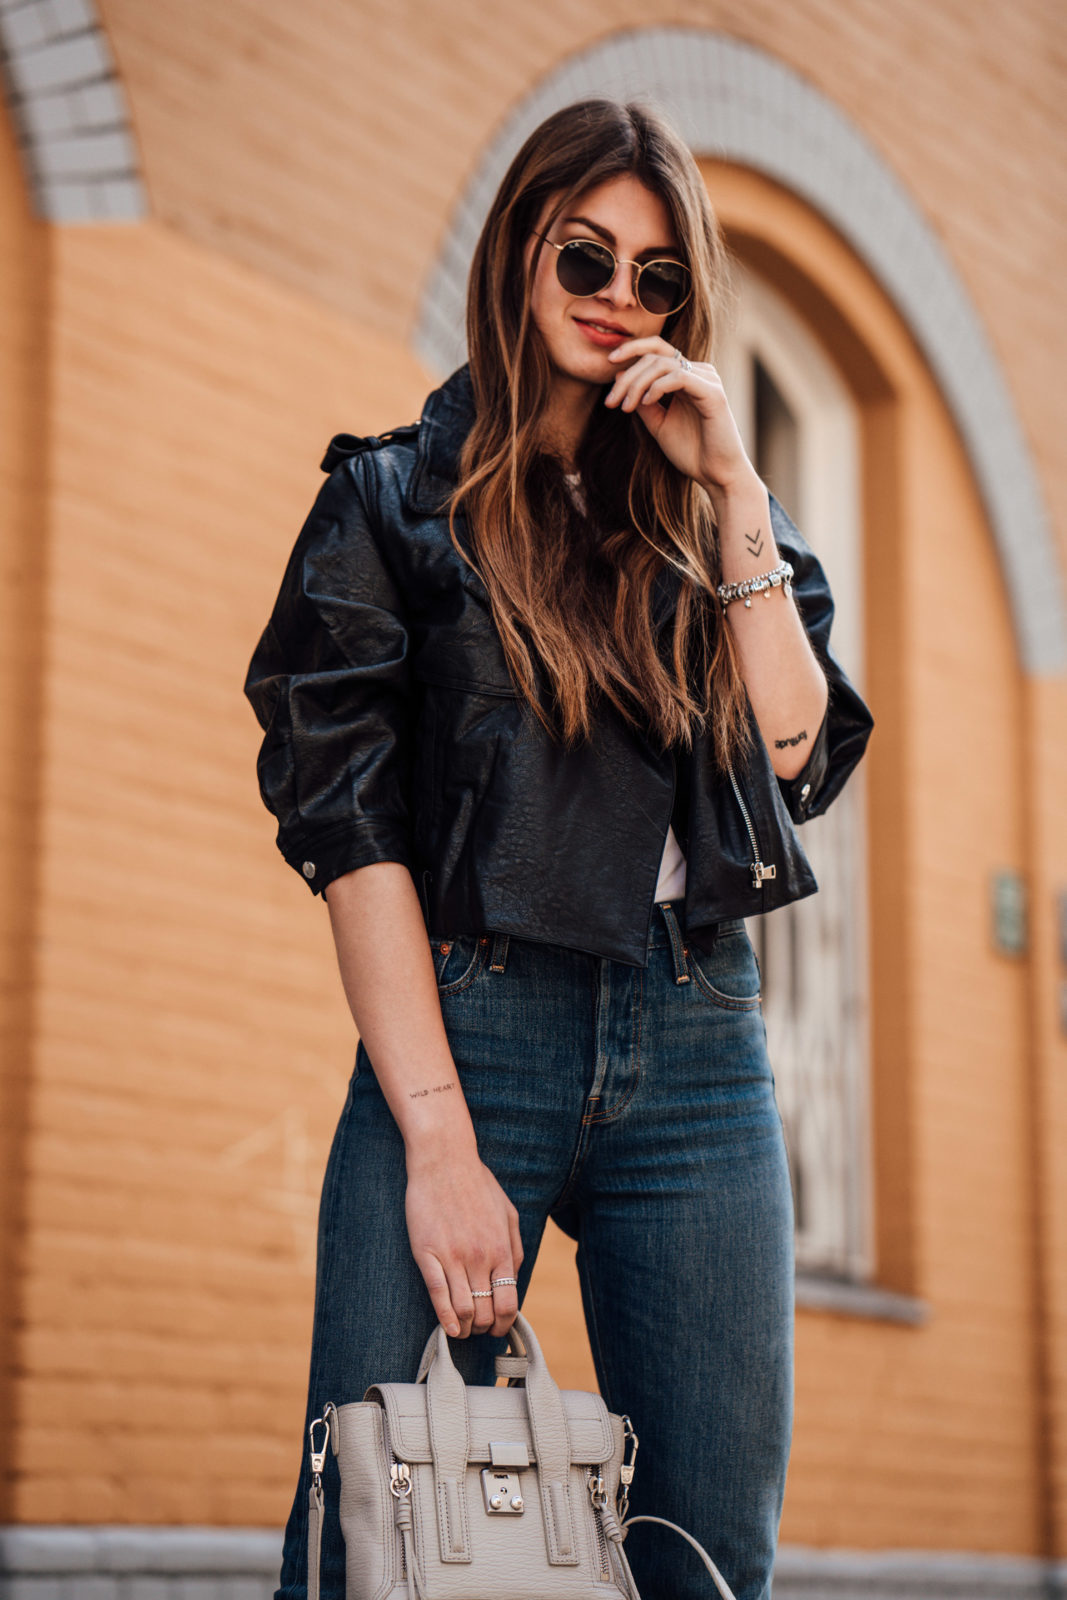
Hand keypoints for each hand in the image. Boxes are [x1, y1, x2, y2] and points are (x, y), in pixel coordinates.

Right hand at [405, 1144, 523, 1339]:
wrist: (444, 1160)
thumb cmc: (477, 1184)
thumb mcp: (508, 1213)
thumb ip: (515, 1247)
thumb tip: (515, 1278)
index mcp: (502, 1249)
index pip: (508, 1303)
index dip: (503, 1324)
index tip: (497, 1328)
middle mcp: (480, 1257)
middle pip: (486, 1312)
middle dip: (483, 1329)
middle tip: (478, 1329)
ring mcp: (453, 1256)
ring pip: (463, 1310)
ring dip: (464, 1328)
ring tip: (461, 1328)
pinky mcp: (428, 1253)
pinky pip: (438, 1295)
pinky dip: (444, 1319)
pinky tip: (447, 1327)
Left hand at [604, 336, 754, 494]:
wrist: (716, 474)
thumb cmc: (691, 451)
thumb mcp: (658, 423)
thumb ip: (642, 401)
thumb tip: (620, 375)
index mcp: (687, 376)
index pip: (657, 349)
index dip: (632, 349)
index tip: (608, 362)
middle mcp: (699, 372)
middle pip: (656, 355)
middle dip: (628, 376)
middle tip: (611, 401)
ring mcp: (707, 380)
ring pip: (664, 364)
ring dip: (638, 383)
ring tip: (626, 407)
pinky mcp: (713, 393)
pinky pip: (680, 377)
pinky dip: (658, 387)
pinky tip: (647, 402)